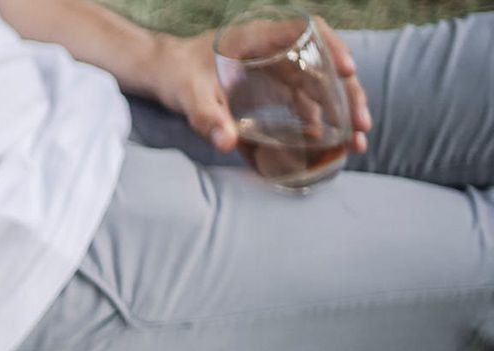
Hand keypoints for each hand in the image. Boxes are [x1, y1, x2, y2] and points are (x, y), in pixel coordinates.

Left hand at [150, 23, 370, 154]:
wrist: (163, 74)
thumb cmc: (175, 74)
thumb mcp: (187, 96)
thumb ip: (206, 117)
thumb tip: (225, 144)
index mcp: (258, 38)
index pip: (307, 31)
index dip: (332, 47)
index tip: (348, 70)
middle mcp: (275, 51)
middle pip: (324, 65)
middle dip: (347, 95)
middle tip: (362, 126)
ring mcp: (276, 70)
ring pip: (319, 86)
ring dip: (339, 113)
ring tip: (355, 144)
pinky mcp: (272, 89)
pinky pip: (303, 102)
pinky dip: (317, 120)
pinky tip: (324, 143)